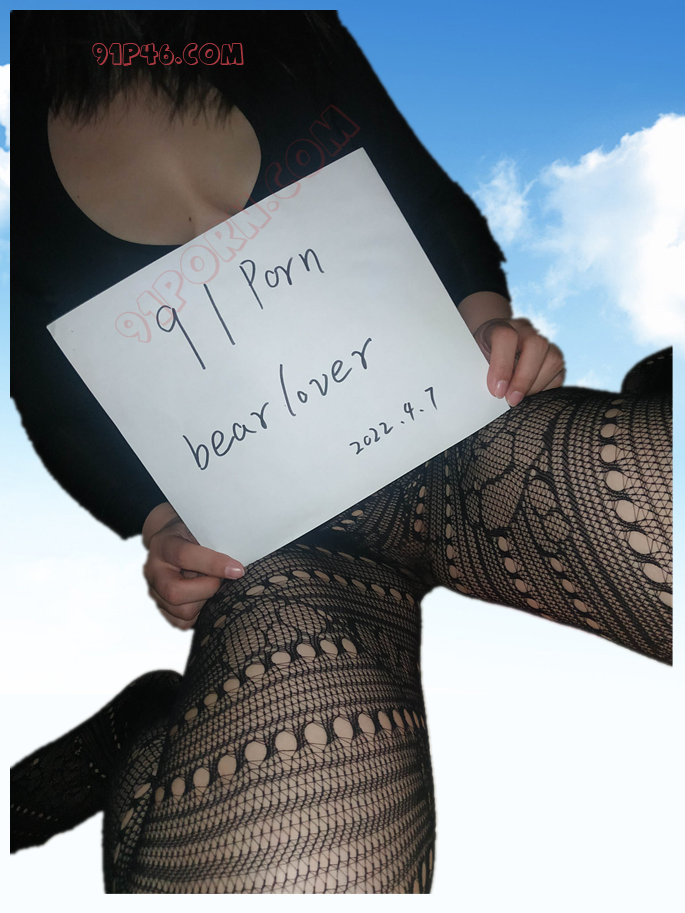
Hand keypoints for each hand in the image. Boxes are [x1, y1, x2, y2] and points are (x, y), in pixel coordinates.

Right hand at [142, 506, 243, 629]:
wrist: (172, 541)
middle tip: (220, 580)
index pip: (184, 556)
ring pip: (182, 612)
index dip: (214, 564)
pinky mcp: (162, 608)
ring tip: (211, 586)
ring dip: (205, 602)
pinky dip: (199, 613)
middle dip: (207, 589)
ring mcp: (155, 592)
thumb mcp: (201, 529)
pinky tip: (204, 597)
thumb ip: (215, 543)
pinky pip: (182, 623)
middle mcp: (154, 571)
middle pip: (176, 593)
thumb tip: (238, 566)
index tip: (238, 569)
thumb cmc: (191, 535)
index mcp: (164, 546)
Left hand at [472, 317, 565, 405]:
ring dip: (535, 386)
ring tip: (518, 398)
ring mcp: (544, 343)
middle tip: (511, 400)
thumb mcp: (473, 359)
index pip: (505, 337)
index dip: (502, 366)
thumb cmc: (482, 356)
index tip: (496, 391)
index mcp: (501, 327)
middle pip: (536, 345)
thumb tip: (493, 393)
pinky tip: (529, 395)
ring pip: (553, 360)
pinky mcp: (555, 359)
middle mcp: (526, 331)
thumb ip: (479, 371)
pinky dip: (545, 390)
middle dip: (524, 379)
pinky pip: (558, 376)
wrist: (493, 345)